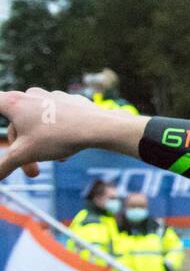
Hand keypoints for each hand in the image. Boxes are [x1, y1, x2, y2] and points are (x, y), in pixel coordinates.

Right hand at [0, 88, 147, 180]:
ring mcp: (52, 96)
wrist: (99, 127)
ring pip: (39, 124)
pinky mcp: (71, 102)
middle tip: (34, 174)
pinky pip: (58, 120)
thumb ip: (4, 165)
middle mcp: (31, 95)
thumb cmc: (57, 137)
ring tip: (57, 161)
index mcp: (15, 103)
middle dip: (24, 151)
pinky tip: (67, 152)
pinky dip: (58, 136)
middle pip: (18, 124)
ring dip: (43, 145)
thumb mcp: (24, 155)